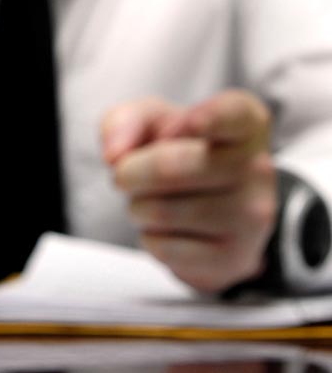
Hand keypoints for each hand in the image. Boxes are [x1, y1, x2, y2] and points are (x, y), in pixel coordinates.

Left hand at [101, 89, 276, 291]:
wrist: (211, 217)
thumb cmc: (177, 154)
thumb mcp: (151, 123)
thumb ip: (126, 121)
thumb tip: (115, 154)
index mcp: (244, 123)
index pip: (233, 115)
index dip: (207, 118)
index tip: (186, 122)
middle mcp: (257, 167)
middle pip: (168, 167)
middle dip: (129, 173)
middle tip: (126, 176)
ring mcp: (250, 216)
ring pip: (161, 210)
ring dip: (138, 207)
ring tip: (152, 202)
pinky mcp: (233, 257)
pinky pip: (164, 247)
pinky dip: (150, 238)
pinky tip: (169, 230)